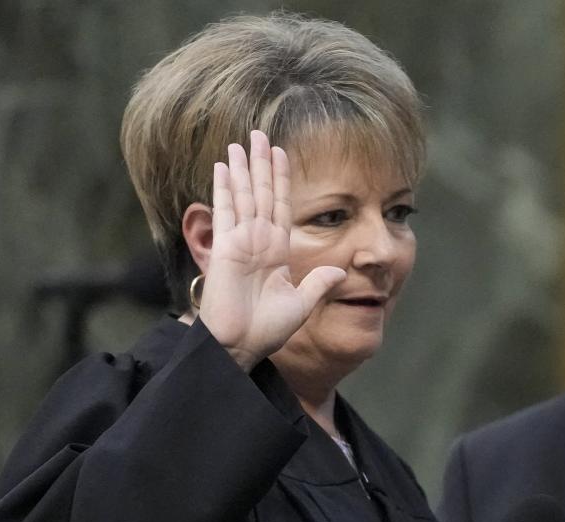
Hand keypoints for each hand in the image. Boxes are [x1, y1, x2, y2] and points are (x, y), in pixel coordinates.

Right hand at [198, 130, 345, 370]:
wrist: (240, 346)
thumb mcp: (301, 304)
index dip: (281, 179)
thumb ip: (319, 285)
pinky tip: (222, 166)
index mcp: (276, 250)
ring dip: (242, 168)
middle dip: (261, 163)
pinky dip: (224, 188)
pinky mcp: (225, 248)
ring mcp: (240, 242)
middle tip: (259, 133)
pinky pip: (225, 211)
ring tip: (241, 141)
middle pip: (262, 193)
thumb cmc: (266, 330)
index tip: (281, 153)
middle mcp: (258, 241)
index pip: (281, 205)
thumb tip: (342, 272)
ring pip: (244, 195)